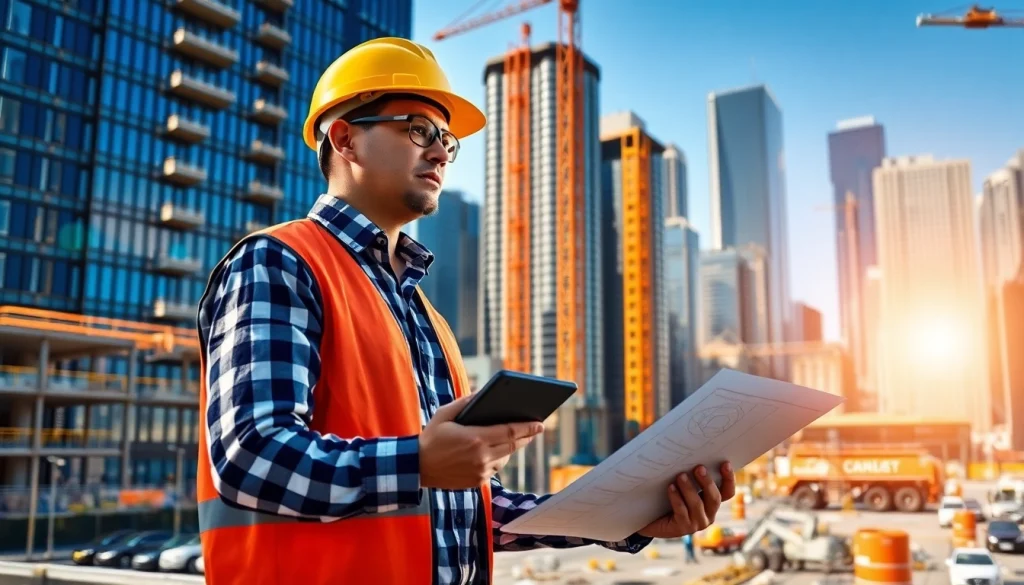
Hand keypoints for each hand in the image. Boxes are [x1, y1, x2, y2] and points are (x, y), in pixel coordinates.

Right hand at [418, 395, 544, 489]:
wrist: (417, 467)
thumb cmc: (431, 437)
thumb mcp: (445, 414)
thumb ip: (466, 402)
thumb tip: (484, 393)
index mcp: (476, 438)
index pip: (510, 431)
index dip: (528, 427)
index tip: (540, 423)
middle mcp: (482, 457)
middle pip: (513, 445)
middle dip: (526, 436)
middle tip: (537, 428)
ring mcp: (481, 471)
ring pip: (506, 457)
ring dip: (512, 447)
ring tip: (518, 436)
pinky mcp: (478, 482)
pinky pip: (495, 468)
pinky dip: (499, 457)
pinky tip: (498, 449)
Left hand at [637, 462, 736, 538]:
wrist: (650, 519)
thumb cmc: (667, 497)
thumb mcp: (680, 483)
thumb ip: (687, 471)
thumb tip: (685, 446)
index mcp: (711, 502)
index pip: (727, 492)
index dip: (728, 479)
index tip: (725, 463)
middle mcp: (708, 514)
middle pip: (715, 498)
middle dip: (707, 482)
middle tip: (698, 467)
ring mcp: (696, 523)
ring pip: (697, 505)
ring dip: (689, 489)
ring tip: (680, 475)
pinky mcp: (682, 528)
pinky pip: (682, 512)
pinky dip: (677, 499)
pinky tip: (670, 488)